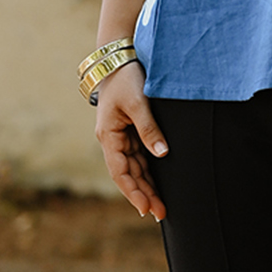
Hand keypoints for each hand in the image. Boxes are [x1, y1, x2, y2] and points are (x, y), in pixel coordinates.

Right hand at [93, 61, 168, 220]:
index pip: (120, 171)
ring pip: (135, 167)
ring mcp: (122, 136)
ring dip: (147, 186)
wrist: (119, 57)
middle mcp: (113, 140)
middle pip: (128, 174)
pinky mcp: (131, 130)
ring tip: (161, 206)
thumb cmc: (126, 78)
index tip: (145, 208)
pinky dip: (148, 170)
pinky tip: (158, 182)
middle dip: (143, 194)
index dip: (132, 191)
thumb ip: (149, 128)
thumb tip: (162, 153)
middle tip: (161, 213)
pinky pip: (139, 156)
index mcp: (109, 136)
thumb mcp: (138, 102)